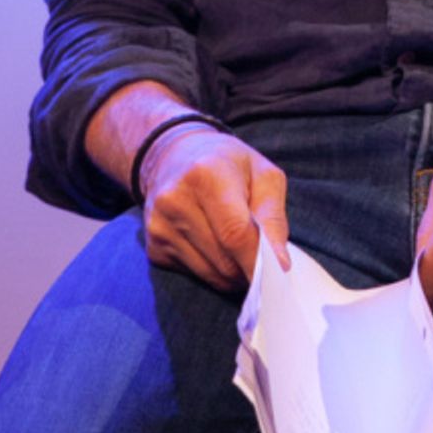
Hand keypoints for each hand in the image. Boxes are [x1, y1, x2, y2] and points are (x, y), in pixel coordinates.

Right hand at [139, 125, 289, 291]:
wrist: (173, 156)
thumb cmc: (227, 163)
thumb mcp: (262, 174)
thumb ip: (273, 216)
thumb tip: (279, 264)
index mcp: (205, 174)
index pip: (235, 233)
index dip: (258, 260)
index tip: (278, 275)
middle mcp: (175, 201)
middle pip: (225, 260)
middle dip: (249, 267)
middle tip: (262, 256)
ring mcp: (159, 227)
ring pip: (211, 275)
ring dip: (232, 272)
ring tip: (238, 247)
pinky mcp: (153, 248)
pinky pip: (195, 276)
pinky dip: (213, 269)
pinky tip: (213, 243)